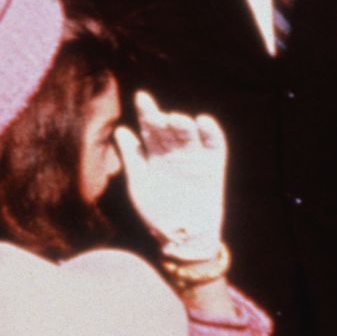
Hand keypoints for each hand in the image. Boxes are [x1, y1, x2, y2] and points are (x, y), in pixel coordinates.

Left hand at [116, 90, 226, 263]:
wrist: (182, 237)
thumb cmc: (156, 213)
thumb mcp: (138, 184)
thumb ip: (132, 157)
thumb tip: (121, 130)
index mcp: (154, 155)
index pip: (150, 128)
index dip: (147, 112)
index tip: (141, 98)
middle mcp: (175, 153)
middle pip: (170, 129)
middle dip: (165, 120)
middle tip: (159, 116)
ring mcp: (195, 159)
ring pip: (190, 134)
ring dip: (185, 125)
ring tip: (176, 119)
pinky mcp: (214, 167)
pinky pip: (215, 145)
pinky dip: (212, 133)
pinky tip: (203, 122)